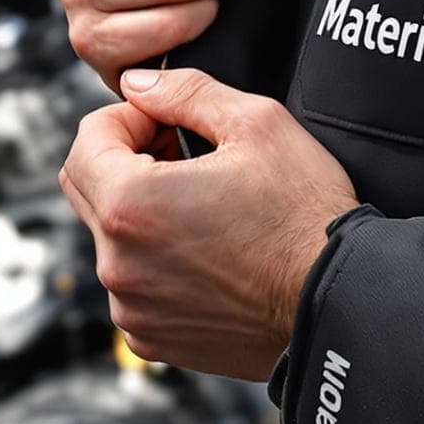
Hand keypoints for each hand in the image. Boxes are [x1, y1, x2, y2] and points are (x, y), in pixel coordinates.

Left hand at [59, 68, 359, 380]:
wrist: (339, 302)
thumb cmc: (305, 216)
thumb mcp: (257, 123)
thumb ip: (186, 91)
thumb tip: (137, 85)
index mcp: (131, 204)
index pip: (86, 139)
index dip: (129, 118)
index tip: (169, 124)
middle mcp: (117, 263)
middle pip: (85, 188)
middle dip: (125, 161)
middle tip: (184, 158)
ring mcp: (132, 307)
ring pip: (110, 238)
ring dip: (143, 215)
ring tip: (206, 210)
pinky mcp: (152, 338)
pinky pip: (132, 285)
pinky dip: (156, 264)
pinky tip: (209, 253)